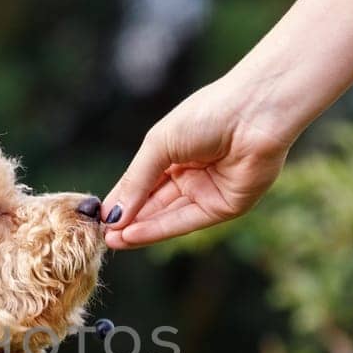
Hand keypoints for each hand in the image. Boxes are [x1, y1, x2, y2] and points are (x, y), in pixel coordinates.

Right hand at [103, 79, 292, 249]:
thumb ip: (136, 181)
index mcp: (175, 152)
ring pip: (168, 216)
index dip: (121, 201)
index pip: (142, 183)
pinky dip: (159, 230)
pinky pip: (187, 221)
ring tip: (112, 240)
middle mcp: (191, 174)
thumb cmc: (206, 115)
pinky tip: (134, 234)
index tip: (98, 218)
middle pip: (153, 204)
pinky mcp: (225, 206)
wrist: (254, 112)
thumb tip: (112, 214)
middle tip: (101, 235)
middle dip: (128, 220)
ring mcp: (208, 191)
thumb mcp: (160, 145)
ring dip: (139, 229)